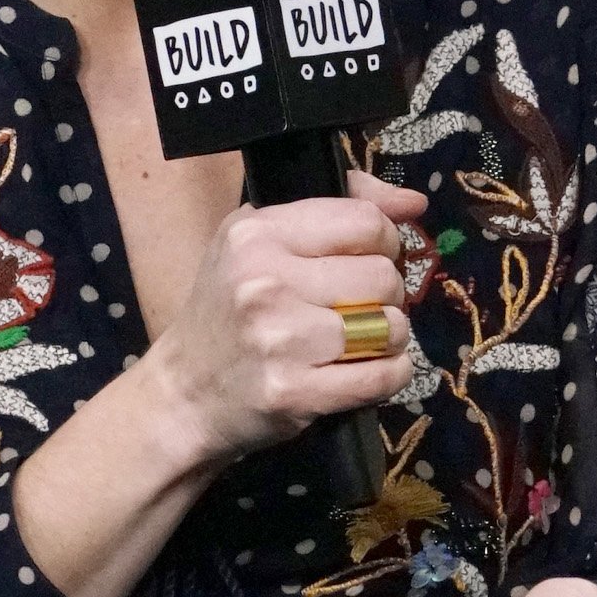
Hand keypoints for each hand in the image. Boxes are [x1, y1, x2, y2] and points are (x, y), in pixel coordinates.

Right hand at [141, 168, 428, 460]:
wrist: (183, 394)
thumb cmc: (228, 312)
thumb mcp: (260, 242)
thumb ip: (338, 208)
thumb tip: (414, 202)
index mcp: (256, 234)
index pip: (365, 222)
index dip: (384, 243)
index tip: (368, 260)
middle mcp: (264, 281)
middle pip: (383, 276)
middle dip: (386, 295)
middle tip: (360, 309)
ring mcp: (278, 339)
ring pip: (389, 326)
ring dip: (388, 338)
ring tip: (359, 342)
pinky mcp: (292, 392)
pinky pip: (382, 376)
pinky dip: (390, 374)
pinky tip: (366, 371)